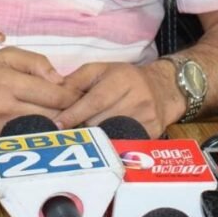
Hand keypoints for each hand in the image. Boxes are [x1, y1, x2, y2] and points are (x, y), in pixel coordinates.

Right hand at [0, 47, 78, 142]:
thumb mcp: (6, 56)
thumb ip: (36, 62)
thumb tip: (59, 80)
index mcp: (7, 83)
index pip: (54, 95)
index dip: (72, 95)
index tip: (79, 93)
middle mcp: (3, 109)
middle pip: (52, 115)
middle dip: (68, 111)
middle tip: (77, 106)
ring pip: (42, 131)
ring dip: (57, 125)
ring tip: (64, 117)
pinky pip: (27, 141)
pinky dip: (40, 135)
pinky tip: (45, 128)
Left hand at [54, 61, 183, 137]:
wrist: (162, 89)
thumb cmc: (123, 79)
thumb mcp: (100, 70)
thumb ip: (76, 80)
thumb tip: (55, 93)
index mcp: (123, 79)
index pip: (95, 100)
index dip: (75, 113)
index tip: (58, 124)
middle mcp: (138, 98)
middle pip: (100, 121)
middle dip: (82, 127)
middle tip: (68, 131)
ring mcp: (147, 118)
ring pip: (110, 135)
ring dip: (94, 138)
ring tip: (85, 136)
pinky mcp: (152, 134)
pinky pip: (124, 144)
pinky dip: (109, 146)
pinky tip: (102, 145)